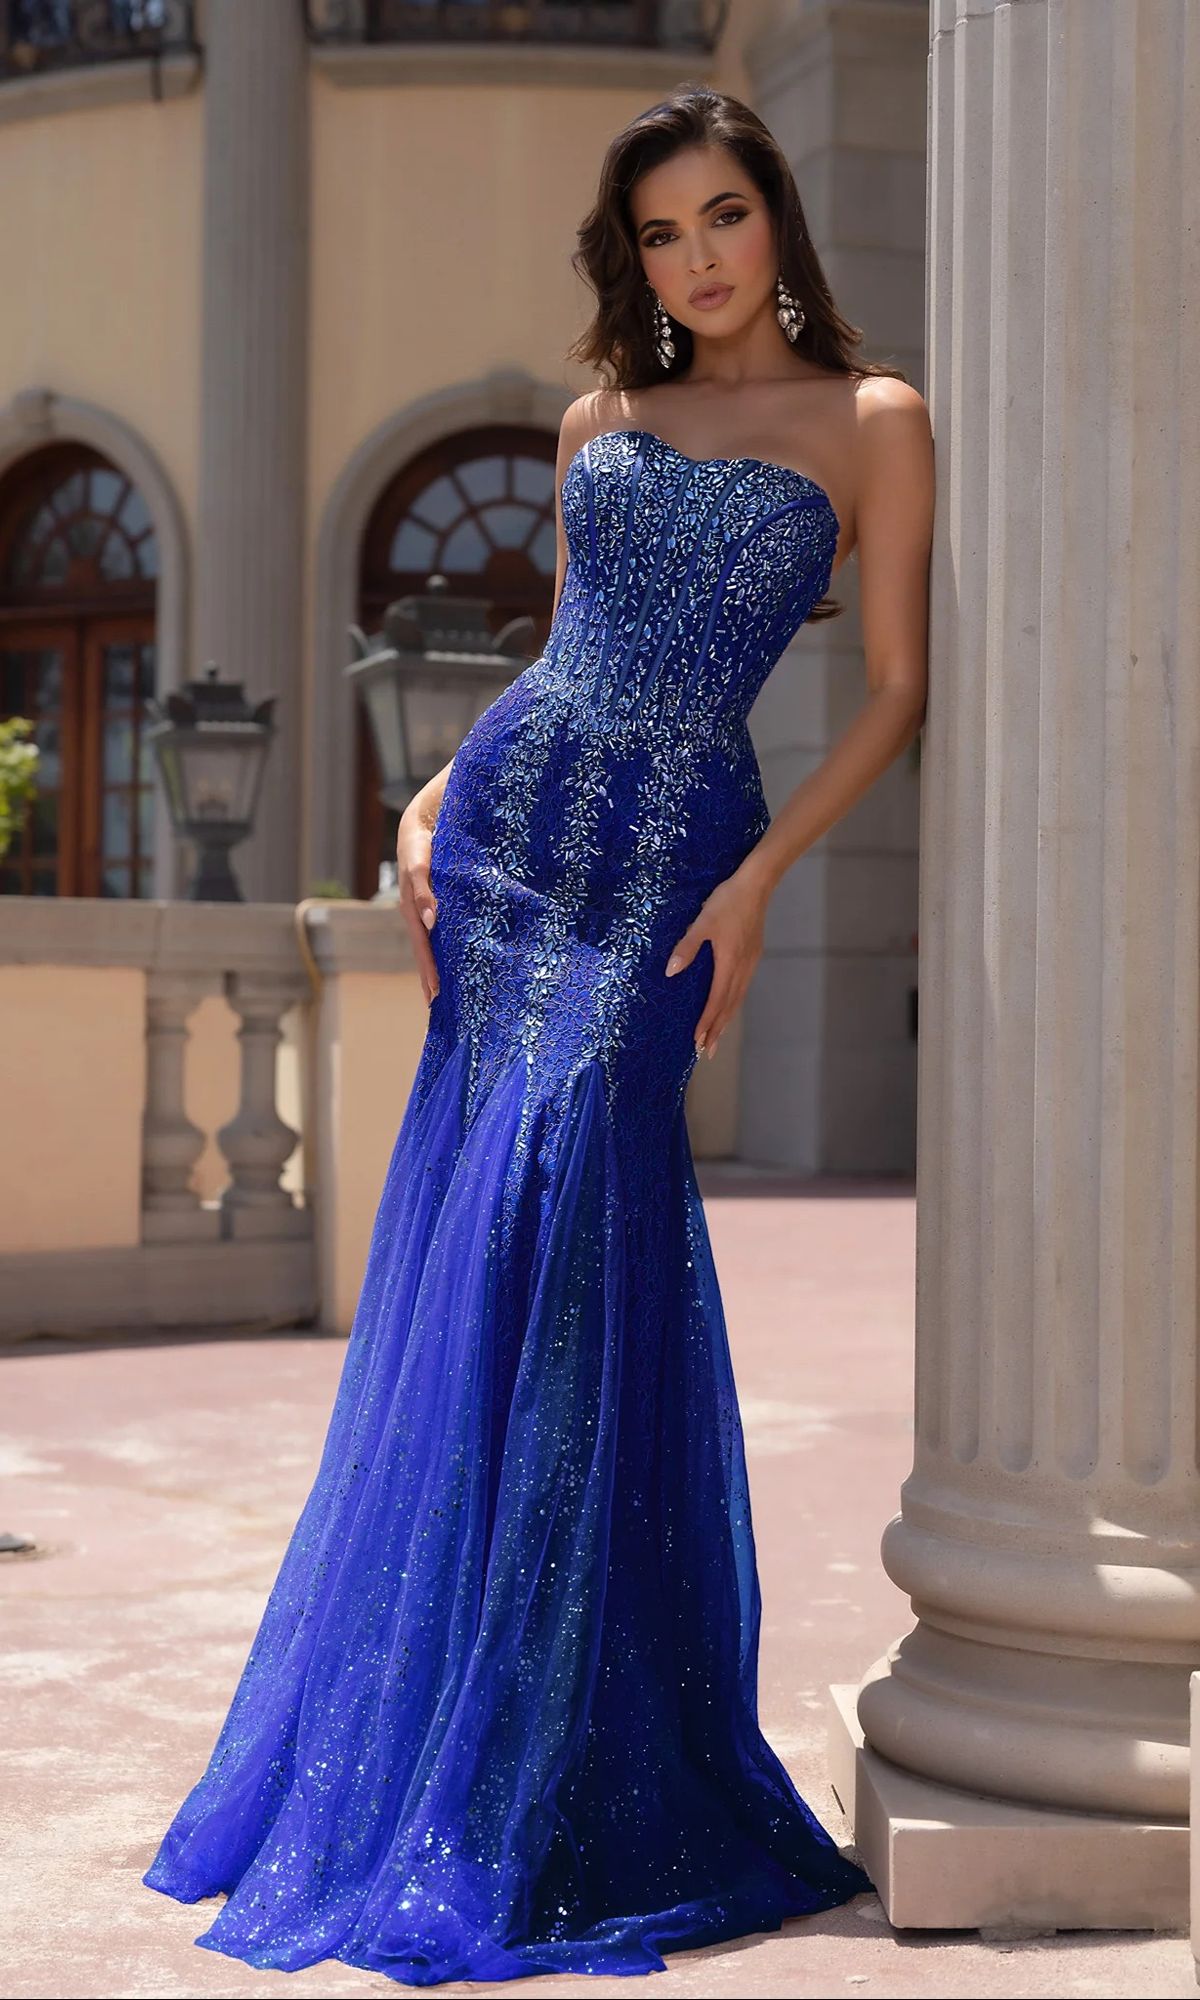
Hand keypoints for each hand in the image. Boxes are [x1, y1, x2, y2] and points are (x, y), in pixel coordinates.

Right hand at [397, 800, 439, 1004]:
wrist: (420, 824)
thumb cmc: (420, 844)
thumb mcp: (419, 865)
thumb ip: (423, 893)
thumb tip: (430, 924)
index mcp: (411, 911)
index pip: (422, 950)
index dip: (429, 973)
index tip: (436, 997)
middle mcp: (417, 916)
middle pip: (425, 954)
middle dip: (431, 980)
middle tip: (441, 1009)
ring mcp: (425, 912)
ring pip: (432, 946)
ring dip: (437, 969)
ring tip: (445, 994)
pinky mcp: (435, 904)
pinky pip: (440, 933)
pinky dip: (445, 951)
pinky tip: (455, 961)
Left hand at [664, 867, 768, 1059]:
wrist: (756, 885)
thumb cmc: (727, 901)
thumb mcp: (702, 922)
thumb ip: (686, 947)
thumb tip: (671, 972)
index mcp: (729, 963)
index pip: (716, 1001)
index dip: (707, 1022)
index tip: (699, 1042)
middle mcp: (742, 968)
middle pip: (729, 1006)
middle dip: (717, 1029)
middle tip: (708, 1052)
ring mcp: (750, 962)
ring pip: (737, 998)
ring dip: (726, 1019)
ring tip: (717, 1036)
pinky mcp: (753, 955)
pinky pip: (742, 987)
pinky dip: (733, 1002)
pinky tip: (729, 1005)